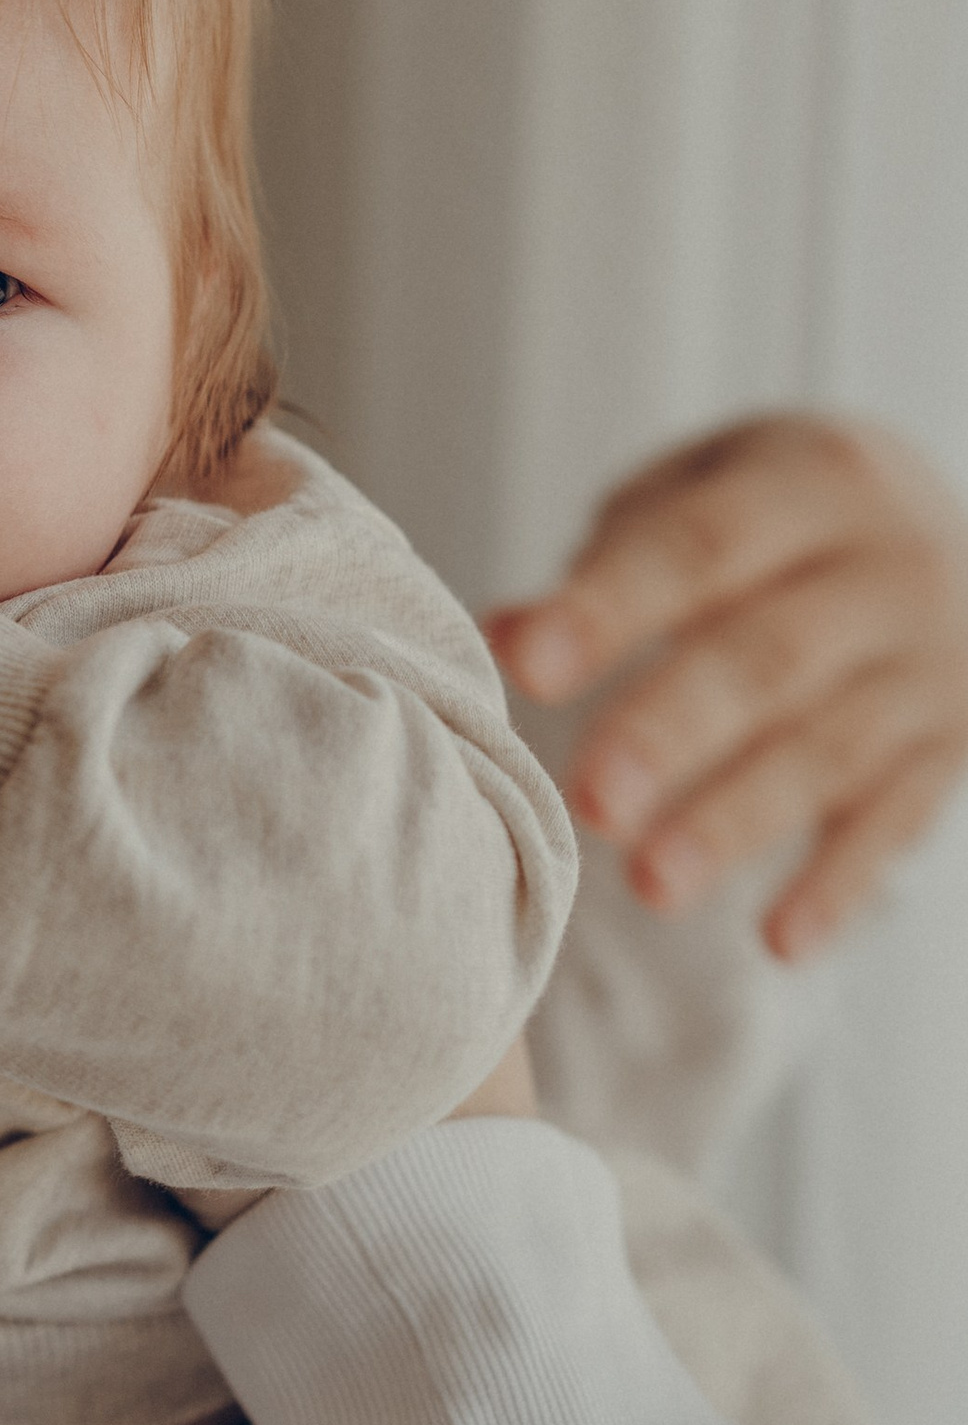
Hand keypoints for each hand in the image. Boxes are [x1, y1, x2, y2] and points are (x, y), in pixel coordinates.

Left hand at [485, 415, 967, 959]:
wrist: (956, 530)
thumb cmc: (777, 514)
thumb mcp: (706, 491)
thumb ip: (613, 559)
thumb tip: (503, 634)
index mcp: (810, 482)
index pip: (699, 547)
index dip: (611, 607)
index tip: (526, 666)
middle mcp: (885, 571)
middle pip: (769, 657)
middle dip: (674, 731)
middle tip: (590, 800)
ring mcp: (931, 666)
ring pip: (830, 750)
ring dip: (738, 823)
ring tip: (649, 885)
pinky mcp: (952, 749)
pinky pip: (896, 822)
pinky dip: (839, 886)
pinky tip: (776, 942)